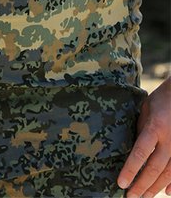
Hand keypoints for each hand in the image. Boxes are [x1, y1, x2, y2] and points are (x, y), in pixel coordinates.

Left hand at [118, 77, 170, 196]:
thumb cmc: (161, 99)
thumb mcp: (145, 110)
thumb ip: (141, 130)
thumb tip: (133, 150)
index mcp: (155, 127)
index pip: (140, 152)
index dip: (131, 169)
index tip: (121, 183)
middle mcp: (170, 140)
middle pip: (155, 168)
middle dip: (142, 185)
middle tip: (130, 197)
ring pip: (168, 173)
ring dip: (155, 187)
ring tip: (143, 197)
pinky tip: (166, 192)